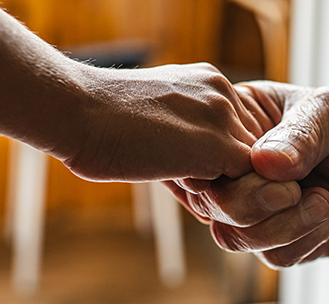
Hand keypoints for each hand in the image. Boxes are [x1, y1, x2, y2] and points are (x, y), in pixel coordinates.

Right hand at [62, 62, 276, 186]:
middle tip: (193, 184)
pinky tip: (186, 188)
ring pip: (251, 167)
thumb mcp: (157, 117)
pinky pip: (243, 184)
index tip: (193, 171)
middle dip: (229, 173)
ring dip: (224, 185)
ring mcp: (224, 118)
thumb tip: (201, 172)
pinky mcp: (219, 147)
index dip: (222, 158)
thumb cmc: (102, 121)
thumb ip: (187, 134)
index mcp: (210, 82)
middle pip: (251, 147)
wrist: (76, 112)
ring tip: (186, 186)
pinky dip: (220, 195)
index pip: (240, 129)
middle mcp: (224, 93)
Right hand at [199, 81, 328, 267]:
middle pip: (210, 201)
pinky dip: (309, 238)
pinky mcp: (286, 242)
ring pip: (234, 236)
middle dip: (256, 200)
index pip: (201, 149)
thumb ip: (301, 133)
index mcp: (243, 125)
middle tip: (296, 188)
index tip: (261, 163)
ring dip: (287, 223)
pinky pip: (274, 256)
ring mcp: (263, 209)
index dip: (222, 164)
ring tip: (327, 198)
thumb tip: (264, 163)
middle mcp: (245, 170)